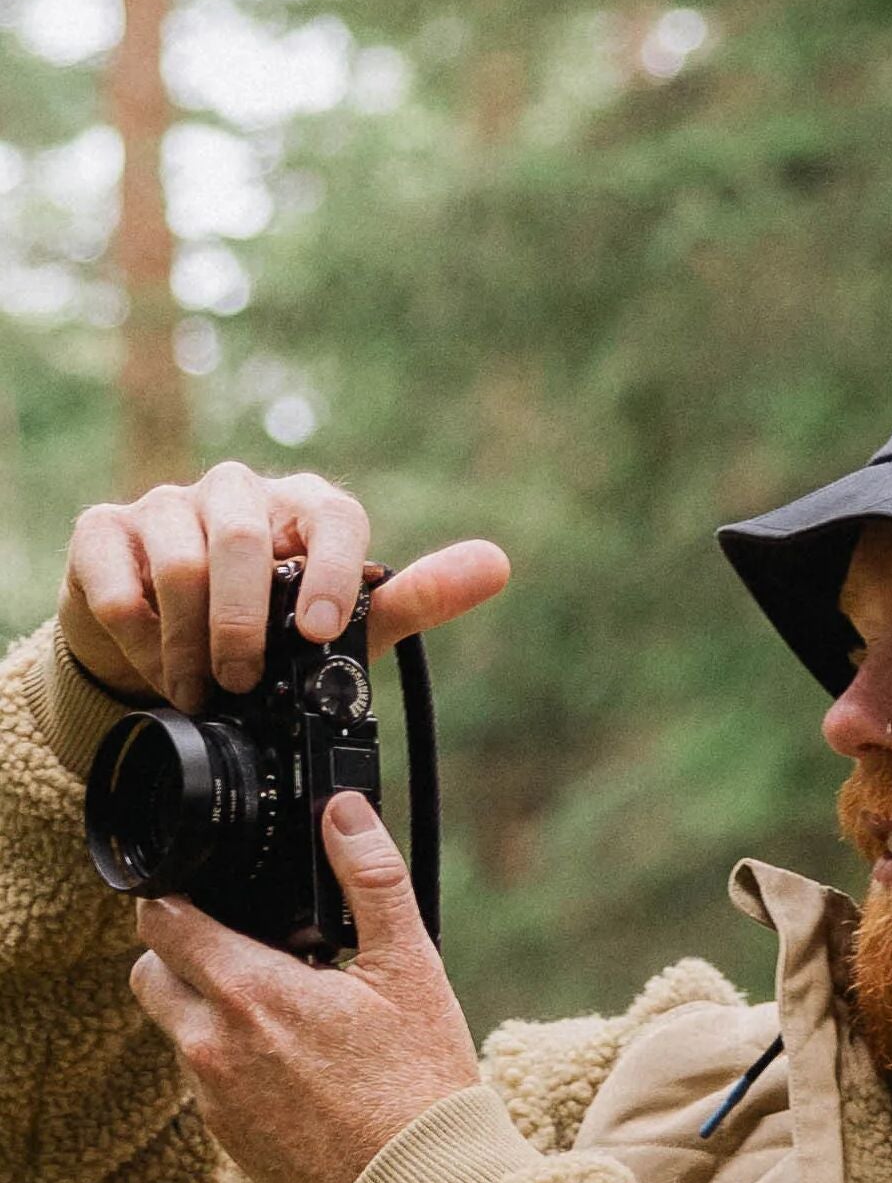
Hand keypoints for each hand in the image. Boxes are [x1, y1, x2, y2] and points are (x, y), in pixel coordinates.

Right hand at [58, 460, 509, 712]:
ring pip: (180, 561)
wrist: (165, 650)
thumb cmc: (270, 635)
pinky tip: (153, 662)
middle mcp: (238, 492)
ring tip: (200, 690)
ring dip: (190, 642)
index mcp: (305, 508)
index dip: (326, 571)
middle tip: (244, 684)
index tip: (315, 631)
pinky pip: (117, 580)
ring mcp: (166, 504)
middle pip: (244, 538)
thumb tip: (498, 564)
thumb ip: (416, 599)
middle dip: (245, 625)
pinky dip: (138, 635)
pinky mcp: (103, 529)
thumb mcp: (345, 630)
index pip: (332, 513)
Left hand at [129, 792, 482, 1182]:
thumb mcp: (412, 969)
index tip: (214, 891)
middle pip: (151, 972)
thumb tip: (342, 810)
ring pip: (179, 1027)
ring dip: (212, 1007)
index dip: (179, 894)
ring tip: (288, 1008)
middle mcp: (211, 1046)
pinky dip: (235, 1059)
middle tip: (251, 946)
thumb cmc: (421, 1086)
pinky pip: (207, 1080)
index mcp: (250, 992)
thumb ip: (370, 880)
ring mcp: (213, 1099)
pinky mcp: (227, 1141)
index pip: (161, 920)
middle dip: (185, 950)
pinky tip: (300, 1066)